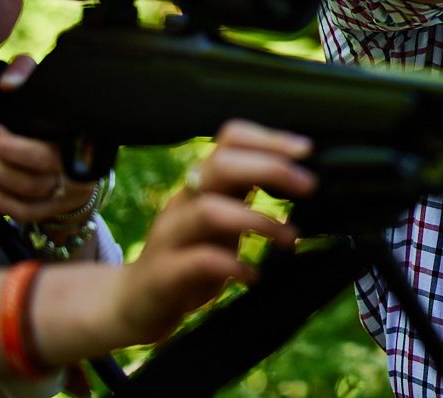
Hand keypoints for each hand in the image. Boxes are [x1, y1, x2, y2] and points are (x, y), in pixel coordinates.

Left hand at [0, 56, 96, 224]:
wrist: (81, 152)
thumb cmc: (58, 115)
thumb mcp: (47, 86)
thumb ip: (27, 71)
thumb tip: (7, 85)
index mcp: (85, 131)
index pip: (56, 140)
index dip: (17, 145)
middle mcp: (84, 161)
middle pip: (41, 165)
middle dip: (0, 157)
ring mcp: (73, 188)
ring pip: (29, 190)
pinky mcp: (60, 208)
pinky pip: (26, 212)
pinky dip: (0, 200)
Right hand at [108, 120, 315, 346]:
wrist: (133, 304)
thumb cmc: (189, 258)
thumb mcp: (224, 222)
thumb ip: (250, 199)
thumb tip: (303, 183)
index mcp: (204, 184)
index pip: (230, 140)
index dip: (269, 138)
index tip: (307, 149)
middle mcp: (184, 201)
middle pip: (220, 165)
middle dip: (270, 169)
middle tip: (309, 187)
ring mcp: (170, 236)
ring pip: (209, 210)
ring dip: (258, 221)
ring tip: (290, 238)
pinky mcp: (163, 274)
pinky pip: (199, 260)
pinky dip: (233, 265)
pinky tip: (254, 274)